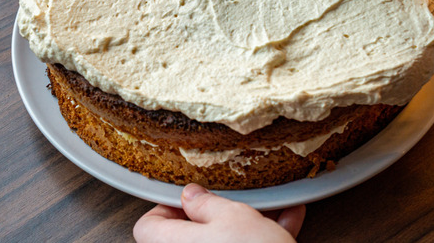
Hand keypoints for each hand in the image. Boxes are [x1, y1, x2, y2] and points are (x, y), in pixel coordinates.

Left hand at [133, 184, 305, 242]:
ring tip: (269, 211)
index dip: (168, 207)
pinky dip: (257, 241)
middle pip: (187, 235)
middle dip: (215, 217)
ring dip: (243, 228)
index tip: (192, 198)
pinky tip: (285, 223)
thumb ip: (206, 203)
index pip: (147, 225)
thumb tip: (192, 195)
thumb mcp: (231, 216)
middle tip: (233, 204)